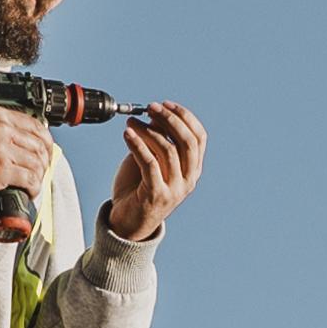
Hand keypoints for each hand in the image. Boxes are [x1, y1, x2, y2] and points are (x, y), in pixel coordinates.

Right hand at [0, 107, 52, 202]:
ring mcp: (2, 149)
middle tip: (42, 171)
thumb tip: (20, 137)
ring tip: (33, 184)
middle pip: (39, 145)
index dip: (46, 141)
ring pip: (37, 163)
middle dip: (44, 161)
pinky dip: (33, 188)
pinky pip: (29, 179)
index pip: (35, 125)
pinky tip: (29, 192)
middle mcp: (2, 128)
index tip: (46, 151)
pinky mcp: (0, 170)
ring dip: (39, 176)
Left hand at [100, 102, 205, 240]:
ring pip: (167, 150)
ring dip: (148, 131)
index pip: (199, 137)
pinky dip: (138, 145)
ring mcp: (175, 189)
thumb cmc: (138, 189)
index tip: (166, 104)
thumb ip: (158, 140)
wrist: (127, 223)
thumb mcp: (151, 159)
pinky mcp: (157, 195)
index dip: (185, 117)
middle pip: (188, 142)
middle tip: (150, 108)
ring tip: (131, 123)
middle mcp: (188, 179)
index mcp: (192, 169)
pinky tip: (127, 135)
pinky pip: (150, 164)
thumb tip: (157, 116)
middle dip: (170, 119)